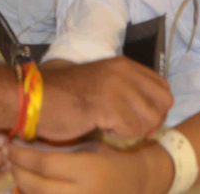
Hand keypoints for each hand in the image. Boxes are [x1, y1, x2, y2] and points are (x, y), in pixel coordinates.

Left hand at [9, 140, 173, 193]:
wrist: (139, 181)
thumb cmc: (113, 155)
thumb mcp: (92, 144)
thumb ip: (64, 145)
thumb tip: (26, 138)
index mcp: (89, 169)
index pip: (45, 164)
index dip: (23, 156)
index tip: (11, 146)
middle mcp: (85, 193)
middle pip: (37, 186)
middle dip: (17, 172)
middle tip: (7, 158)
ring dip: (22, 186)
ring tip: (15, 171)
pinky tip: (28, 186)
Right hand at [38, 58, 172, 142]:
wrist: (36, 97)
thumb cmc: (66, 96)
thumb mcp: (103, 85)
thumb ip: (128, 94)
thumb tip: (154, 120)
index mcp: (125, 65)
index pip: (163, 87)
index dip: (156, 108)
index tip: (139, 119)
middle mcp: (125, 71)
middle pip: (163, 104)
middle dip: (150, 121)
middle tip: (126, 126)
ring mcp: (117, 86)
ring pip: (150, 119)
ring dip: (132, 129)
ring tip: (109, 124)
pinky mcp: (108, 104)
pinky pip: (131, 130)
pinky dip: (117, 135)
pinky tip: (99, 126)